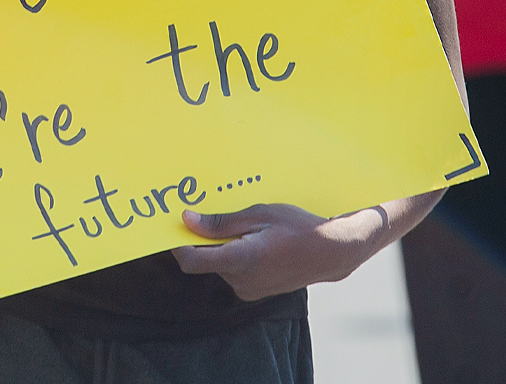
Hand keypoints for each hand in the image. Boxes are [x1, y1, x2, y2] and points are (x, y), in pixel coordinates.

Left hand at [172, 204, 381, 301]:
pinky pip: (232, 272)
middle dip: (204, 241)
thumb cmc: (298, 227)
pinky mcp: (253, 292)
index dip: (177, 246)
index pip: (192, 261)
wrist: (330, 253)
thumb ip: (221, 222)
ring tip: (248, 229)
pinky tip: (255, 242)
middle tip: (215, 216)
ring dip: (223, 248)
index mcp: (241, 260)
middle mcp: (241, 280)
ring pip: (219, 265)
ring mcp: (247, 289)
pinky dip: (234, 257)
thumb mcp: (259, 214)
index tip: (174, 228)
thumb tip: (188, 220)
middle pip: (206, 261)